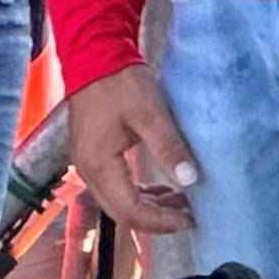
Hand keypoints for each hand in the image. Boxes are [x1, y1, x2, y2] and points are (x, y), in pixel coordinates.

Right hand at [66, 64, 200, 234]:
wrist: (94, 56)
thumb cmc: (120, 82)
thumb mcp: (151, 113)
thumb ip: (169, 147)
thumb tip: (190, 180)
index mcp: (99, 164)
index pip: (130, 211)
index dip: (161, 222)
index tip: (190, 220)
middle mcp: (88, 170)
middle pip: (122, 214)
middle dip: (157, 221)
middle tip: (189, 217)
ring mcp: (89, 164)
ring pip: (119, 203)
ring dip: (150, 208)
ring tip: (183, 204)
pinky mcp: (95, 155)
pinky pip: (117, 188)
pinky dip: (141, 194)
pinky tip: (164, 189)